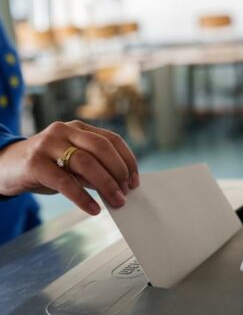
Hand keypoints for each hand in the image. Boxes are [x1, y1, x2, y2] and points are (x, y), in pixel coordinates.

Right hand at [0, 121, 138, 214]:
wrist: (5, 166)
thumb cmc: (47, 165)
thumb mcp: (72, 163)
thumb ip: (93, 170)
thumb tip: (120, 187)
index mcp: (79, 128)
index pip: (111, 139)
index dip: (127, 159)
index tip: (135, 180)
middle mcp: (65, 131)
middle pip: (102, 147)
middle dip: (119, 170)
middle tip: (127, 191)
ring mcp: (49, 144)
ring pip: (85, 162)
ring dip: (106, 183)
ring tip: (117, 201)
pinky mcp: (35, 163)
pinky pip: (64, 182)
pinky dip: (82, 197)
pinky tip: (94, 209)